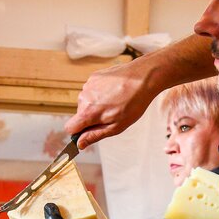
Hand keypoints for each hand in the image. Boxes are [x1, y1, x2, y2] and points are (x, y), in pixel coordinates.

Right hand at [64, 34, 216, 149]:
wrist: (148, 74)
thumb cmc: (137, 102)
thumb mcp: (119, 125)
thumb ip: (97, 135)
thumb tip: (80, 144)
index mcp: (91, 110)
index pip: (70, 127)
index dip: (76, 133)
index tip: (82, 137)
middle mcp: (86, 95)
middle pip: (80, 114)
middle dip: (92, 118)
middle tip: (113, 117)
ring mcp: (90, 84)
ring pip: (87, 102)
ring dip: (99, 106)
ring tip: (118, 103)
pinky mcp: (96, 75)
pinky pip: (93, 90)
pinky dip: (102, 94)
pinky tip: (118, 93)